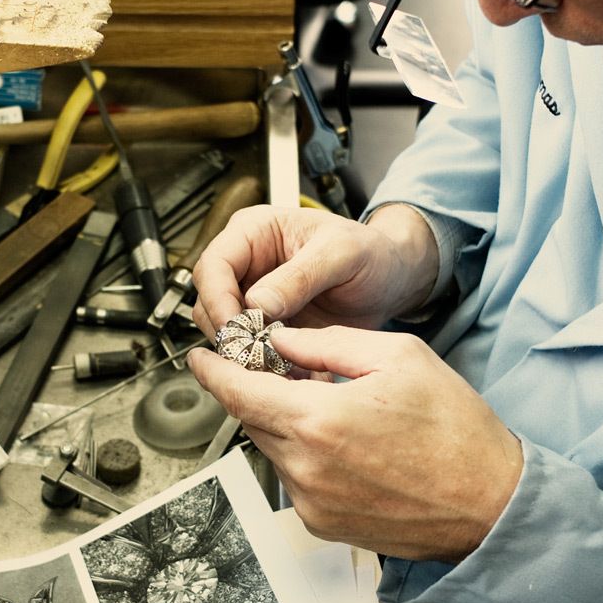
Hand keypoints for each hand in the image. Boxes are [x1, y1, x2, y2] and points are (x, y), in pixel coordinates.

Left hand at [188, 325, 522, 560]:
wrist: (490, 504)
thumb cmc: (456, 431)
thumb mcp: (399, 356)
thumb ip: (329, 343)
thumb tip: (283, 340)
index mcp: (317, 420)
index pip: (236, 391)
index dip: (212, 370)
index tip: (202, 355)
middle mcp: (304, 467)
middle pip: (253, 419)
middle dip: (260, 392)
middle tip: (290, 372)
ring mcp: (310, 502)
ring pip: (274, 448)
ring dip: (289, 424)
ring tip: (337, 410)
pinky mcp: (322, 524)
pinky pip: (296, 478)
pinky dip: (308, 456)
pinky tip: (349, 446)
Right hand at [190, 205, 439, 340]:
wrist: (392, 279)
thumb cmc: (372, 252)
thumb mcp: (342, 253)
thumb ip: (301, 275)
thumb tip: (259, 302)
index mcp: (256, 232)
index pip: (213, 265)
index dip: (217, 298)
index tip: (234, 327)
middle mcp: (248, 264)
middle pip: (209, 301)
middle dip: (228, 331)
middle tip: (253, 352)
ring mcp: (255, 297)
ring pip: (224, 331)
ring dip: (244, 351)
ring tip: (275, 363)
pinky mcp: (268, 326)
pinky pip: (250, 348)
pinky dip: (263, 363)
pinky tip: (288, 370)